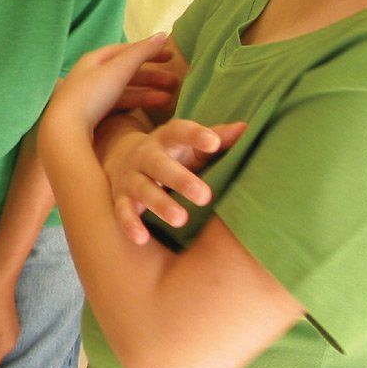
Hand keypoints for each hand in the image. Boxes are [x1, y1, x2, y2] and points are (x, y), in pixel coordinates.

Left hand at [47, 34, 170, 130]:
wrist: (64, 130)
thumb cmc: (91, 94)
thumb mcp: (119, 69)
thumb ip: (142, 52)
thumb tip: (164, 35)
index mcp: (93, 60)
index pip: (125, 50)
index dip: (148, 51)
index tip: (170, 55)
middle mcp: (89, 75)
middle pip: (125, 71)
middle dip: (151, 76)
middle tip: (175, 81)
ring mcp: (89, 96)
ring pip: (123, 90)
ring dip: (147, 93)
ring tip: (169, 99)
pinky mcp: (90, 115)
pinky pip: (117, 106)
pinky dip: (135, 106)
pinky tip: (148, 112)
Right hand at [102, 119, 246, 244]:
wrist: (121, 158)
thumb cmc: (172, 154)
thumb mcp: (190, 143)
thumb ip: (217, 136)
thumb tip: (246, 129)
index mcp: (166, 139)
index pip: (179, 132)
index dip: (195, 135)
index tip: (213, 143)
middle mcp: (145, 156)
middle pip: (159, 164)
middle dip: (180, 179)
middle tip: (204, 196)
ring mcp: (131, 177)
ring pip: (143, 189)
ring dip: (160, 204)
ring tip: (180, 220)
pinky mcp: (120, 198)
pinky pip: (123, 211)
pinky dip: (130, 224)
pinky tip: (142, 238)